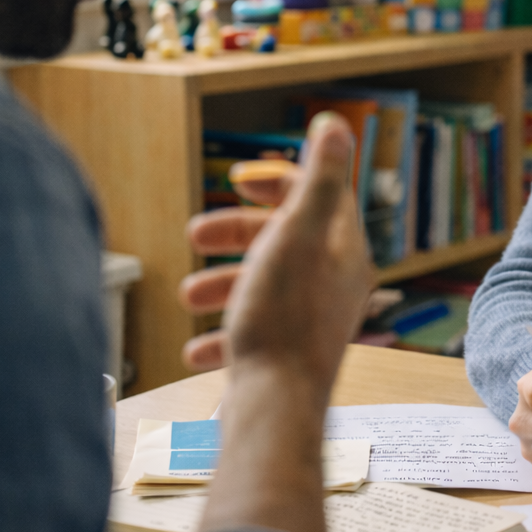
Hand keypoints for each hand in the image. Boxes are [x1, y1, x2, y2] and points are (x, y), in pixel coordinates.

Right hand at [178, 142, 371, 375]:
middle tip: (194, 234)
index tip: (237, 179)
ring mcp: (313, 324)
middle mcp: (336, 287)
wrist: (276, 408)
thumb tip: (335, 122)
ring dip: (222, 284)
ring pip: (263, 288)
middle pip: (285, 240)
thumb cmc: (283, 319)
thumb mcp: (297, 234)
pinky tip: (195, 347)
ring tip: (186, 294)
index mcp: (344, 253)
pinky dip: (221, 334)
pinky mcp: (288, 359)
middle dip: (237, 234)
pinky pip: (252, 336)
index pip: (319, 197)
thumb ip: (318, 179)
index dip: (278, 181)